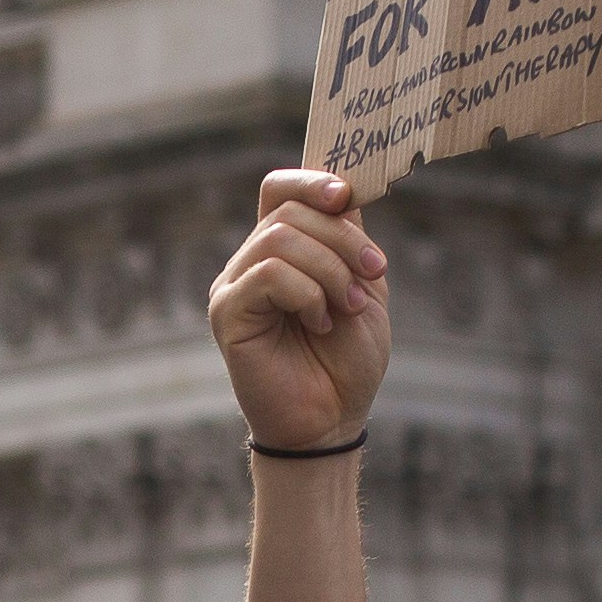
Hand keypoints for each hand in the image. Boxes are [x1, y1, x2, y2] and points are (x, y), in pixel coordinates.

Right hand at [206, 170, 391, 452]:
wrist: (332, 421)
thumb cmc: (346, 362)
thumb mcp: (362, 285)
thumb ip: (349, 237)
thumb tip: (345, 189)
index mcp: (282, 250)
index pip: (280, 188)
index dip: (313, 180)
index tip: (347, 197)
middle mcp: (251, 262)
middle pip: (290, 210)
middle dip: (343, 238)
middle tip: (373, 273)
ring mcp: (234, 287)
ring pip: (280, 239)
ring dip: (330, 269)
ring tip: (349, 306)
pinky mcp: (227, 314)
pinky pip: (268, 275)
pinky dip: (307, 293)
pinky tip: (320, 322)